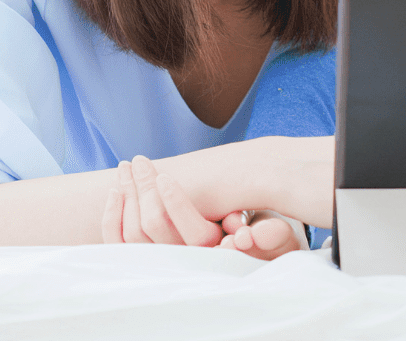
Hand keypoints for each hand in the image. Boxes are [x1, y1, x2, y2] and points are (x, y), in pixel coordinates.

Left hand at [102, 156, 305, 258]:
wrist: (243, 258)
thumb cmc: (261, 239)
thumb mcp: (275, 237)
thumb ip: (271, 234)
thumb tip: (246, 235)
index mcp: (216, 253)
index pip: (191, 231)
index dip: (175, 202)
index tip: (166, 175)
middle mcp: (186, 262)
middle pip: (153, 226)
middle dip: (143, 188)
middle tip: (139, 160)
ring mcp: (161, 263)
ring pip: (132, 233)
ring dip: (126, 195)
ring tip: (127, 167)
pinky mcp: (143, 260)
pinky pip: (117, 243)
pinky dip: (112, 215)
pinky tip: (116, 191)